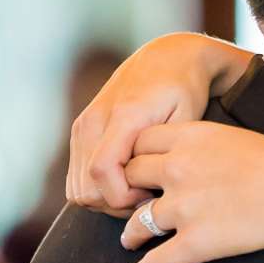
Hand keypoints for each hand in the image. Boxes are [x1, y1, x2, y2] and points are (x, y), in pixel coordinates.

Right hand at [67, 34, 246, 213]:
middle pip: (86, 189)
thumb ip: (161, 153)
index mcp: (122, 116)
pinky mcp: (80, 131)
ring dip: (107, 199)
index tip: (151, 196)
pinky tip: (126, 180)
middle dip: (117, 204)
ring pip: (78, 189)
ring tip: (138, 188)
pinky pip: (77, 178)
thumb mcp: (185, 120)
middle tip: (147, 196)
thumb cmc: (184, 90)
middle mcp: (93, 120)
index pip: (102, 172)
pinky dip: (98, 188)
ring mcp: (82, 126)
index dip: (124, 197)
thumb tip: (142, 186)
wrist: (166, 58)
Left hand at [119, 123, 263, 262]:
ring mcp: (183, 207)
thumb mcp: (230, 135)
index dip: (134, 156)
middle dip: (126, 191)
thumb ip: (202, 143)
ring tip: (129, 241)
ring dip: (129, 234)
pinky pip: (157, 261)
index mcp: (187, 139)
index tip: (135, 168)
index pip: (139, 143)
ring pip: (137, 222)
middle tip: (127, 202)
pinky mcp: (195, 242)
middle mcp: (177, 170)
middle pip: (131, 178)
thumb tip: (192, 154)